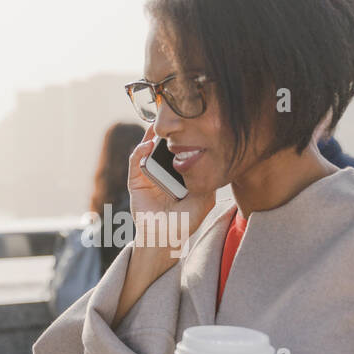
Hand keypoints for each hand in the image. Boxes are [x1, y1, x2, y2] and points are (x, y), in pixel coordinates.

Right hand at [127, 123, 215, 239]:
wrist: (165, 238)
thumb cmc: (185, 221)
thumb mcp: (205, 200)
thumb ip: (209, 181)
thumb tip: (218, 160)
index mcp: (178, 173)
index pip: (179, 149)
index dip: (182, 136)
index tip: (189, 123)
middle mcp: (163, 171)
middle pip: (162, 145)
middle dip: (165, 131)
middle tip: (170, 115)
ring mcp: (148, 175)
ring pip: (147, 149)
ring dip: (151, 135)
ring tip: (157, 125)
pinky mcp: (136, 181)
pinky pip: (135, 162)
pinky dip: (139, 151)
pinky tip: (147, 145)